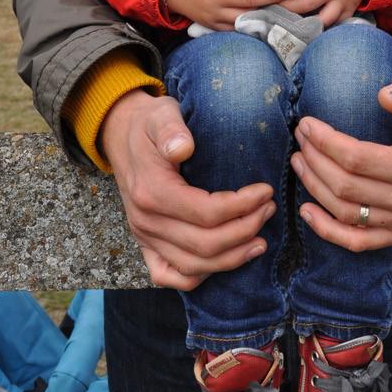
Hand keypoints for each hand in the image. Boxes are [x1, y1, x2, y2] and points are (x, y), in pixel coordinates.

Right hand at [100, 89, 275, 288]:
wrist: (122, 135)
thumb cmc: (149, 124)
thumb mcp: (160, 115)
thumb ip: (171, 130)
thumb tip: (184, 147)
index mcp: (152, 191)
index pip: (206, 213)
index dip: (242, 206)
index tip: (265, 191)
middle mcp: (146, 221)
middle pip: (205, 244)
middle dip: (245, 230)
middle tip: (269, 209)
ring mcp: (144, 237)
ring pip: (193, 267)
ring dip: (232, 257)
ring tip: (261, 238)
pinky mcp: (145, 245)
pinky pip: (170, 276)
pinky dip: (200, 276)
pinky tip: (225, 260)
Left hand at [271, 0, 370, 26]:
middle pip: (306, 3)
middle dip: (287, 6)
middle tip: (274, 5)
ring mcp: (342, 1)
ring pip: (321, 19)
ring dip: (304, 21)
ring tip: (290, 18)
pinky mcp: (349, 9)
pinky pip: (335, 23)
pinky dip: (322, 26)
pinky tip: (309, 25)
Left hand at [290, 79, 391, 250]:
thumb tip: (384, 96)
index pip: (356, 158)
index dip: (325, 141)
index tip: (306, 124)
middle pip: (345, 186)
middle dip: (315, 160)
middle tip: (300, 139)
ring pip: (345, 213)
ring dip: (314, 188)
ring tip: (299, 161)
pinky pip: (357, 242)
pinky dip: (327, 231)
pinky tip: (306, 211)